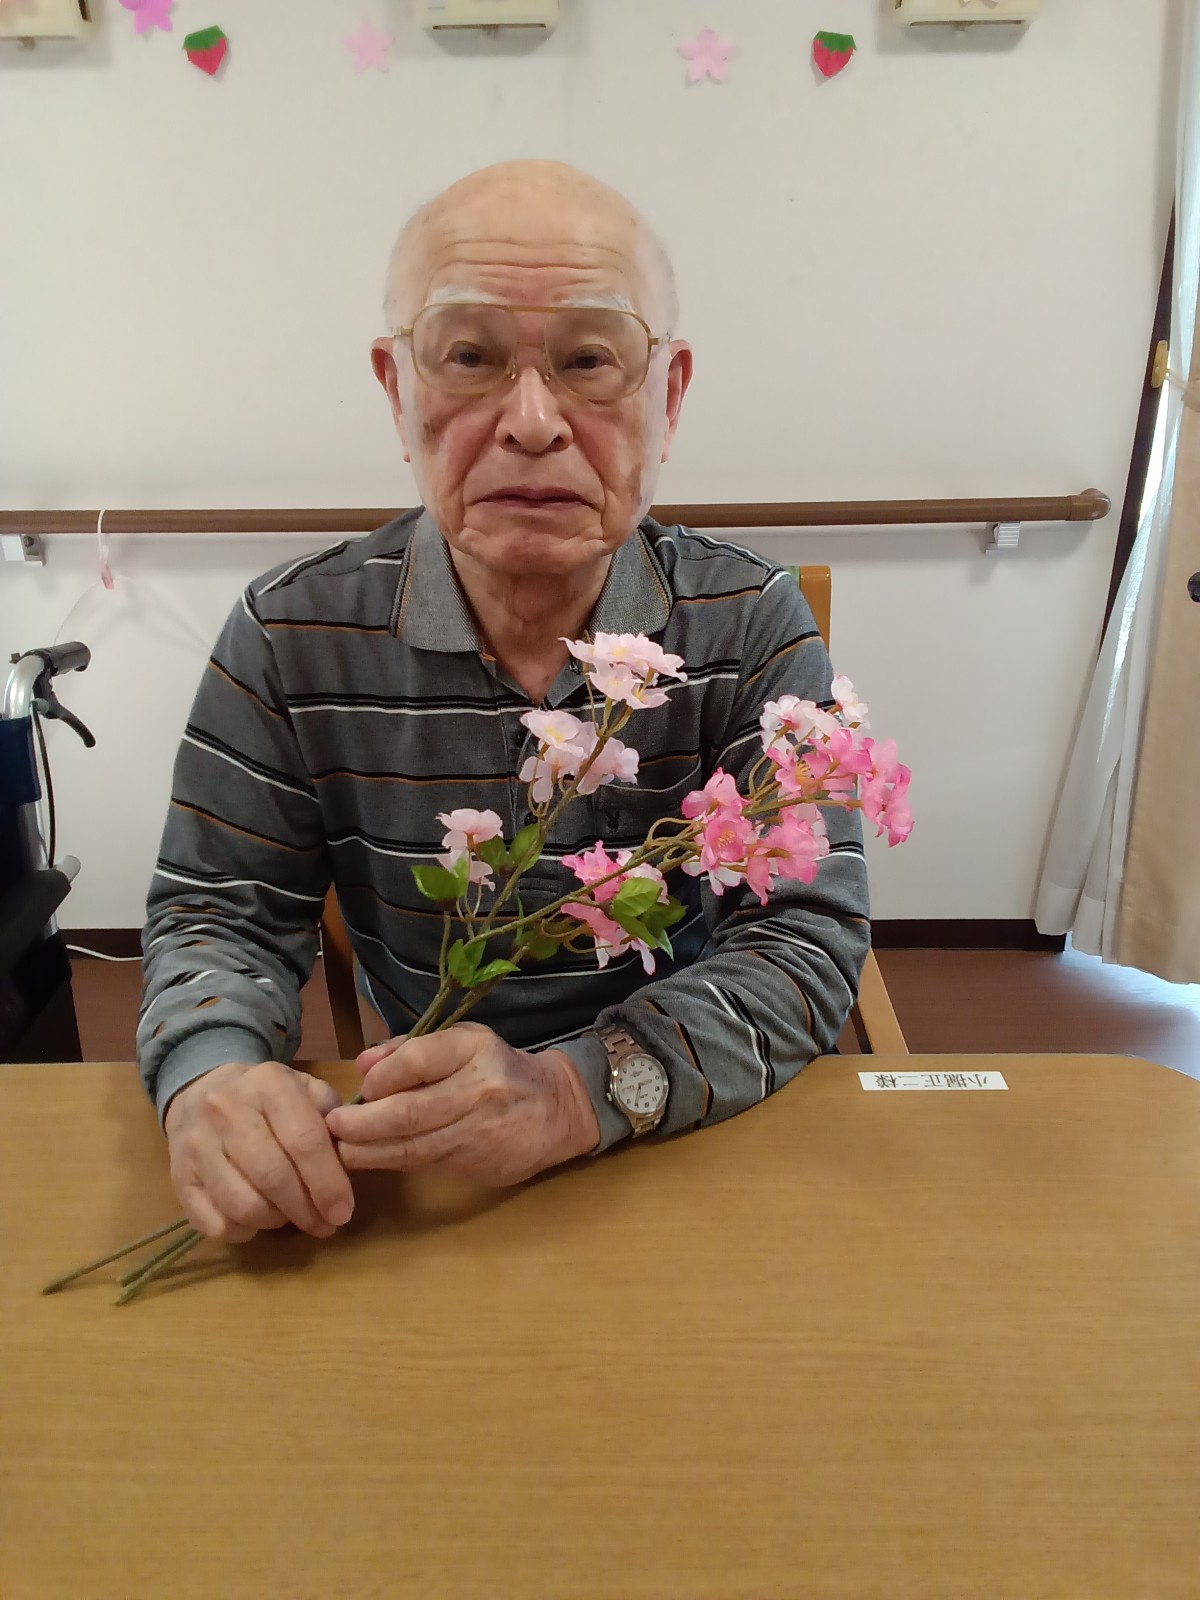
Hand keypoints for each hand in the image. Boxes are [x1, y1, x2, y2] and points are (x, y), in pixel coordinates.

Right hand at [164, 1060, 354, 1242]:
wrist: (201, 1090)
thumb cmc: (266, 1098)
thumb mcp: (305, 1090)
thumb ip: (332, 1120)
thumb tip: (351, 1160)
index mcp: (268, 1084)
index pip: (304, 1140)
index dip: (329, 1183)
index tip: (344, 1212)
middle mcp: (225, 1110)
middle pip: (273, 1177)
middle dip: (306, 1210)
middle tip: (325, 1225)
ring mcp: (196, 1145)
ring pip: (243, 1206)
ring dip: (276, 1222)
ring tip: (292, 1216)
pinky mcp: (178, 1178)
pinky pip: (215, 1225)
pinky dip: (244, 1231)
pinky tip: (258, 1218)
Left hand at [324, 1023, 600, 1186]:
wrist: (556, 1110)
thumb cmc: (498, 1070)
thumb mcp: (463, 1043)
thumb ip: (410, 1050)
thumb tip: (362, 1064)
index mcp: (475, 1049)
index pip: (418, 1059)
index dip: (382, 1077)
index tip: (360, 1088)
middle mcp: (480, 1089)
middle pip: (410, 1111)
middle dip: (362, 1123)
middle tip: (332, 1128)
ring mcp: (480, 1131)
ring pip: (414, 1147)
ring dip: (369, 1151)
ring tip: (339, 1150)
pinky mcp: (479, 1165)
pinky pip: (426, 1164)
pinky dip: (393, 1163)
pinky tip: (370, 1160)